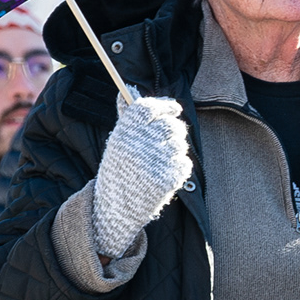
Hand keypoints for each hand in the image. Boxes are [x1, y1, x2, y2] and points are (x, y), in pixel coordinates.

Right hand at [87, 92, 191, 261]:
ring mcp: (153, 162)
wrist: (114, 208)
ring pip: (181, 145)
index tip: (173, 108)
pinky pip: (185, 164)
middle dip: (174, 131)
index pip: (149, 108)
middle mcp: (138, 145)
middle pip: (171, 126)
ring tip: (161, 161)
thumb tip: (127, 91)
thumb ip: (127, 117)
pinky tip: (166, 174)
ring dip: (176, 151)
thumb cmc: (117, 171)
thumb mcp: (118, 142)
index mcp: (124, 133)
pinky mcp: (166, 180)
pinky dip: (180, 168)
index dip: (165, 106)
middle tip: (169, 139)